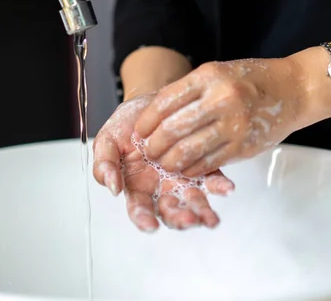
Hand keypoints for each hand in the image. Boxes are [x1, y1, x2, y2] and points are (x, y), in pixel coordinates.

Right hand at [93, 93, 234, 231]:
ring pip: (193, 201)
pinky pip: (212, 178)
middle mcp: (161, 188)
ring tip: (211, 219)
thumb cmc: (125, 124)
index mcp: (137, 186)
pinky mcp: (202, 166)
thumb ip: (104, 164)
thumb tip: (113, 189)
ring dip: (202, 211)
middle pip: (171, 211)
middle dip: (180, 219)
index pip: (139, 209)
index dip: (143, 219)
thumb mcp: (107, 141)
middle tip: (188, 220)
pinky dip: (219, 185)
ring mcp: (182, 178)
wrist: (149, 104)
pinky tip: (226, 188)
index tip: (150, 225)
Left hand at [134, 58, 307, 176]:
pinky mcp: (243, 146)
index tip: (139, 131)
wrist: (296, 89)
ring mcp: (233, 125)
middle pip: (172, 129)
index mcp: (209, 76)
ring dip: (169, 161)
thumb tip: (155, 116)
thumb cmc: (252, 80)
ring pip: (187, 151)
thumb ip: (189, 92)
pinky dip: (191, 170)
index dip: (147, 120)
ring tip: (163, 162)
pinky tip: (184, 169)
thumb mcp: (217, 73)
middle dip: (153, 145)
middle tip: (148, 151)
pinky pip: (207, 164)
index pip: (164, 102)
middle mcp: (220, 99)